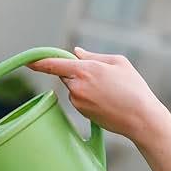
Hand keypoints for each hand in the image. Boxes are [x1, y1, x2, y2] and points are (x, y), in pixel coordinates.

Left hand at [28, 47, 167, 143]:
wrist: (141, 118)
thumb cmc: (133, 87)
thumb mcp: (118, 63)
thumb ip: (93, 56)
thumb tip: (76, 53)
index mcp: (86, 70)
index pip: (54, 64)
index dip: (39, 61)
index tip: (28, 61)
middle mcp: (77, 86)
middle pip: (65, 74)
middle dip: (76, 73)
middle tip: (100, 77)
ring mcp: (77, 101)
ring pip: (73, 87)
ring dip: (83, 86)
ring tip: (109, 91)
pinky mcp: (81, 112)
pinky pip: (78, 99)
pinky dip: (87, 97)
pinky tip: (106, 100)